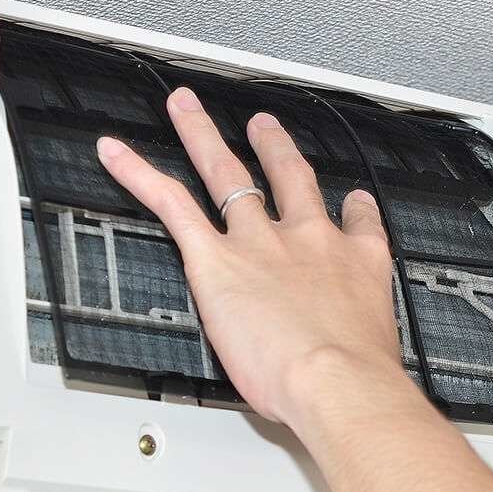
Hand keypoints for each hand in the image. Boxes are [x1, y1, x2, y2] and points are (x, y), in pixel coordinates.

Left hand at [95, 86, 404, 425]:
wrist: (336, 380)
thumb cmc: (356, 378)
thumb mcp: (375, 344)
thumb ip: (357, 335)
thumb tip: (349, 361)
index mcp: (355, 262)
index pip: (357, 222)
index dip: (353, 208)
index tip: (352, 200)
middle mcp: (308, 239)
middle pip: (287, 176)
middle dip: (273, 146)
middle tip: (262, 126)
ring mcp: (260, 242)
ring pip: (226, 173)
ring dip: (201, 136)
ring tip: (186, 111)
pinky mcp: (215, 258)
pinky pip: (171, 204)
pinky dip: (138, 174)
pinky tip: (117, 154)